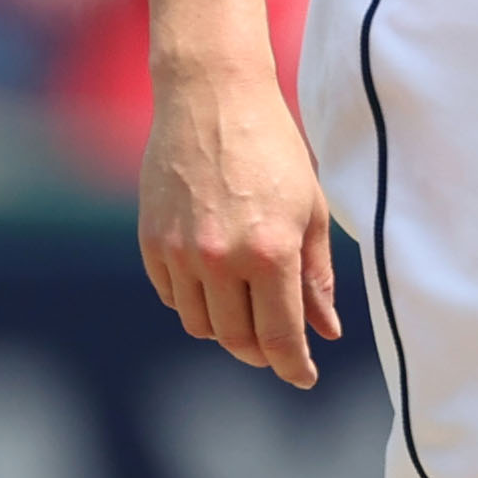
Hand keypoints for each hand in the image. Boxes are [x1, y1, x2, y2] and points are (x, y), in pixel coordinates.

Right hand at [141, 61, 339, 387]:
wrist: (213, 100)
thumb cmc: (274, 151)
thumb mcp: (310, 209)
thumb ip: (316, 274)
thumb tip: (327, 329)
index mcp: (270, 250)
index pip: (279, 334)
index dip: (292, 364)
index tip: (304, 377)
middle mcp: (221, 259)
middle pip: (236, 339)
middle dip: (261, 353)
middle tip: (279, 350)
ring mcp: (180, 253)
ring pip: (201, 324)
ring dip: (228, 329)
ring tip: (251, 310)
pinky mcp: (150, 243)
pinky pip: (173, 297)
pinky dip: (196, 302)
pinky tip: (218, 283)